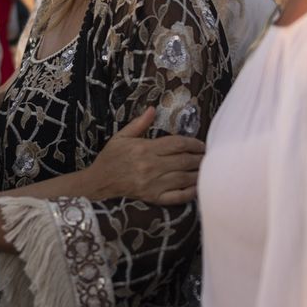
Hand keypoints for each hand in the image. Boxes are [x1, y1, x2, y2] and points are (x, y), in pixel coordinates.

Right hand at [88, 107, 203, 204]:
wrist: (98, 183)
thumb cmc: (110, 159)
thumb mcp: (121, 137)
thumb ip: (139, 123)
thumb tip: (153, 109)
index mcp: (145, 149)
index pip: (177, 144)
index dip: (193, 143)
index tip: (201, 144)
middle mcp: (151, 166)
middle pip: (184, 160)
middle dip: (199, 157)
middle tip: (209, 156)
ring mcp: (153, 184)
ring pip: (184, 177)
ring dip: (198, 173)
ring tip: (207, 169)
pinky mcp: (154, 198)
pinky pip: (177, 196)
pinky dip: (191, 192)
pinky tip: (198, 187)